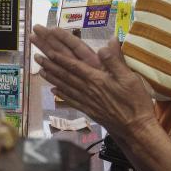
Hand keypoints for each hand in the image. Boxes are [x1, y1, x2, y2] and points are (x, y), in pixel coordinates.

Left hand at [32, 25, 155, 141]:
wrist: (135, 128)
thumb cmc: (135, 102)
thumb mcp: (129, 78)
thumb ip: (115, 60)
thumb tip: (106, 43)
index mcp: (96, 79)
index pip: (73, 65)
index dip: (58, 57)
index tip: (45, 48)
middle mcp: (87, 89)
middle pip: (64, 74)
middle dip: (49, 64)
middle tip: (35, 55)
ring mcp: (86, 101)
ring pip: (64, 86)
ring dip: (51, 77)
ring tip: (39, 70)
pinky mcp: (88, 110)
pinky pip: (70, 100)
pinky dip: (60, 94)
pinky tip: (53, 91)